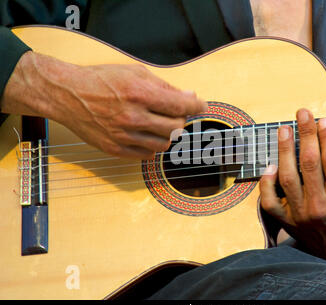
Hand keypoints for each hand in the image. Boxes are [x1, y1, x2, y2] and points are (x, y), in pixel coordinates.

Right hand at [1, 51, 207, 158]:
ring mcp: (123, 136)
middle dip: (181, 119)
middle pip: (176, 127)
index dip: (197, 106)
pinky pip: (146, 155)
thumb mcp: (134, 72)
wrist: (67, 95)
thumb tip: (190, 96)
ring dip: (168, 134)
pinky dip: (152, 145)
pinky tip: (146, 134)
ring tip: (160, 124)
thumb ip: (164, 86)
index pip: (181, 105)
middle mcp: (133, 116)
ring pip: (163, 144)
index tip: (201, 105)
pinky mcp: (115, 149)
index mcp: (139, 93)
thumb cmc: (101, 80)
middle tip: (176, 113)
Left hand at [260, 108, 325, 260]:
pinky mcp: (285, 220)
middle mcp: (320, 208)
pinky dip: (266, 183)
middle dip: (306, 136)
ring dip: (284, 151)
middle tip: (303, 114)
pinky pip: (269, 201)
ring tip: (284, 129)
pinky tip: (269, 164)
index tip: (324, 121)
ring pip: (288, 178)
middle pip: (309, 165)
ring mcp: (300, 214)